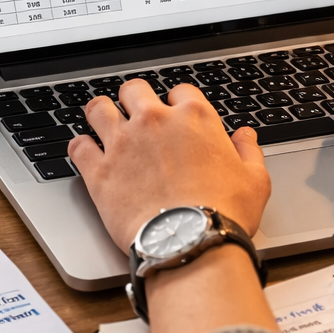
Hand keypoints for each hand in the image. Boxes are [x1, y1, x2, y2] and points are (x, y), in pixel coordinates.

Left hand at [67, 80, 271, 251]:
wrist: (190, 242)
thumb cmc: (224, 212)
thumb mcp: (255, 180)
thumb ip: (248, 151)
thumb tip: (246, 136)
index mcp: (194, 117)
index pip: (180, 91)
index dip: (178, 103)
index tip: (176, 116)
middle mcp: (154, 121)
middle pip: (134, 90)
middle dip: (135, 99)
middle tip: (137, 115)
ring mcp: (123, 143)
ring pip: (99, 108)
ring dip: (102, 114)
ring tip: (104, 123)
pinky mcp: (99, 171)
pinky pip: (78, 146)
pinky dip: (81, 148)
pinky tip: (87, 153)